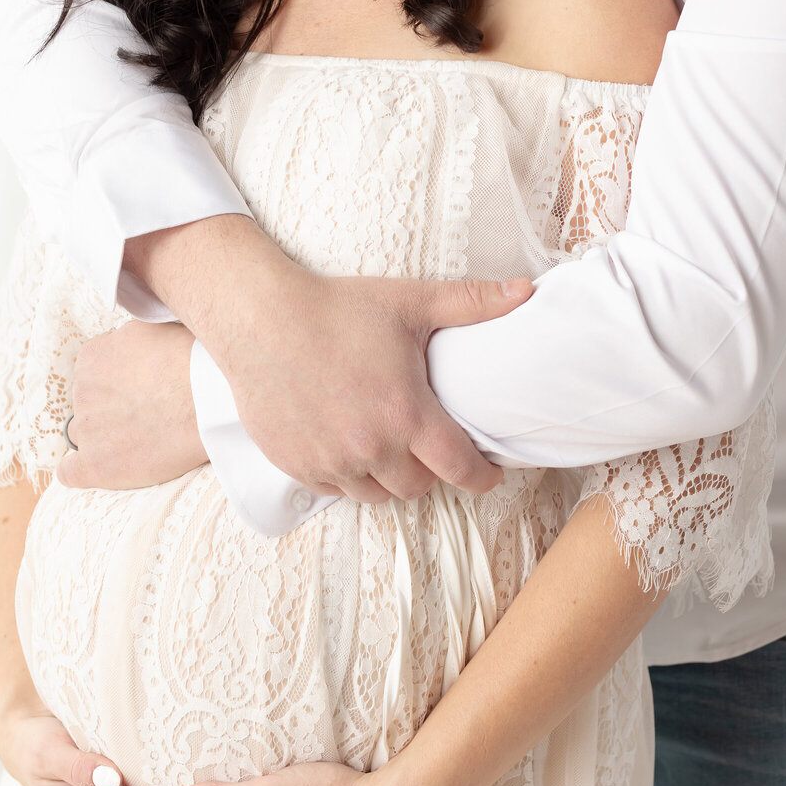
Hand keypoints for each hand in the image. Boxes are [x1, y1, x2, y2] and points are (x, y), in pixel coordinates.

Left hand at [57, 321, 204, 489]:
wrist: (211, 401)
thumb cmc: (193, 361)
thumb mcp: (154, 327)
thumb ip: (128, 338)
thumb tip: (124, 342)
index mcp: (92, 357)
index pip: (92, 371)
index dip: (117, 381)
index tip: (139, 388)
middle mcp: (82, 391)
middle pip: (90, 403)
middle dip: (113, 407)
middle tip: (148, 412)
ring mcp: (88, 429)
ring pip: (85, 434)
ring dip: (105, 436)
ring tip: (141, 439)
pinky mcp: (97, 465)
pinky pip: (70, 472)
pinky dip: (81, 471)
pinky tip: (102, 467)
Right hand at [127, 218, 535, 504]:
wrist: (259, 318)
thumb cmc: (336, 307)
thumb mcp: (409, 301)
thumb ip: (471, 303)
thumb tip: (527, 291)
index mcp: (406, 414)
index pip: (460, 469)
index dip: (482, 475)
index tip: (489, 472)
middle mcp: (371, 447)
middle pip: (419, 487)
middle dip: (432, 472)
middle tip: (430, 446)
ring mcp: (331, 461)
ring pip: (377, 495)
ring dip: (390, 477)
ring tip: (391, 447)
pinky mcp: (297, 466)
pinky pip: (336, 489)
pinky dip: (349, 476)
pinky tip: (350, 446)